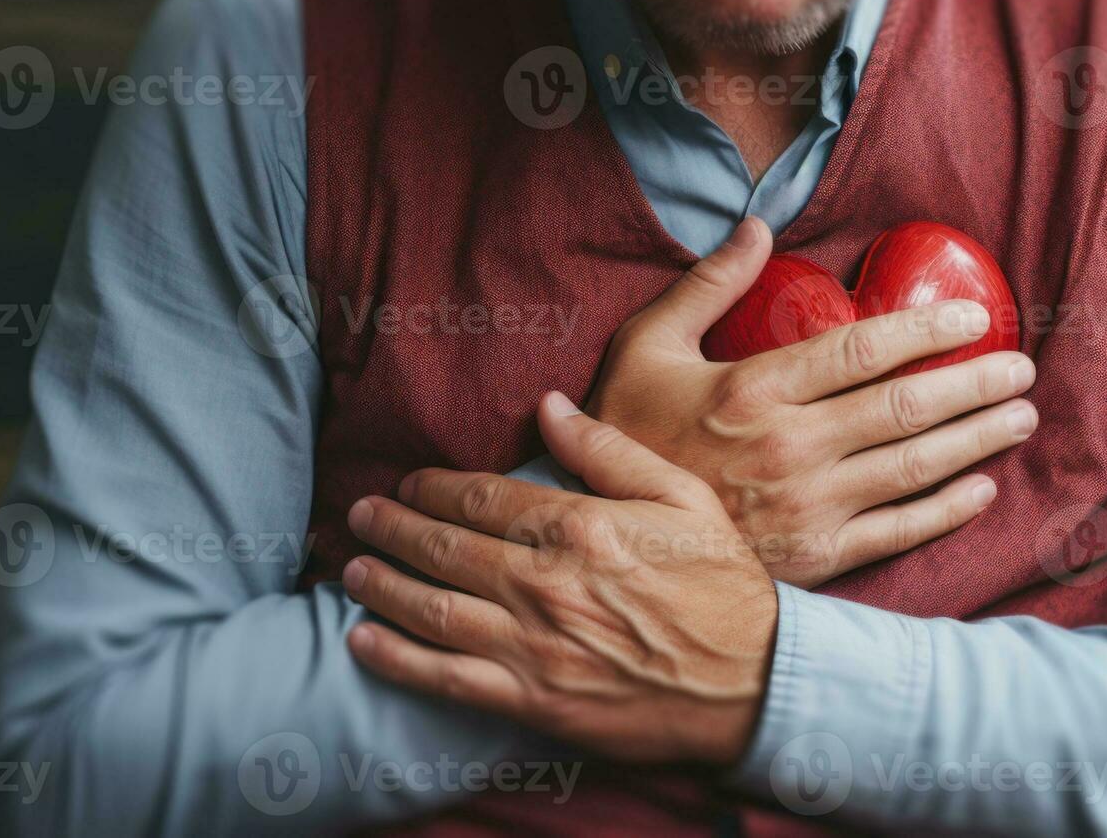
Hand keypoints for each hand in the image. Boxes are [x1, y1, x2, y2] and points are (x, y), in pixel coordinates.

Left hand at [343, 392, 775, 765]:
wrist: (753, 683)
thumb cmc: (722, 585)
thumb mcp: (681, 496)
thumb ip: (607, 449)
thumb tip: (550, 404)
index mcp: (579, 525)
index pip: (482, 496)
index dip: (433, 487)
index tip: (410, 483)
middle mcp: (545, 582)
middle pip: (444, 546)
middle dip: (392, 527)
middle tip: (361, 515)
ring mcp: (534, 645)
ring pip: (432, 609)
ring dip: (383, 584)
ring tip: (352, 568)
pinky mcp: (533, 701)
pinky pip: (446, 678)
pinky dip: (397, 659)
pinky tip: (364, 641)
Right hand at [587, 217, 1038, 586]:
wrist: (604, 534)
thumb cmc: (624, 432)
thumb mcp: (646, 345)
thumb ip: (708, 284)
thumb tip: (759, 224)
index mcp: (754, 389)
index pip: (864, 349)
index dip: (928, 330)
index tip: (974, 320)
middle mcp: (790, 446)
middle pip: (907, 407)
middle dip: (976, 385)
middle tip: (1020, 369)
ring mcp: (807, 506)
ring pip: (915, 466)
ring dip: (978, 440)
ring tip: (1020, 418)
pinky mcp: (814, 556)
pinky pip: (898, 532)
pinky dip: (947, 509)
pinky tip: (981, 487)